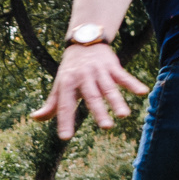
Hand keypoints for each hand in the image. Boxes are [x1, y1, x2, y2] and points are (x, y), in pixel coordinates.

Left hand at [30, 42, 147, 139]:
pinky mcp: (112, 66)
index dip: (65, 121)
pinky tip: (142, 92)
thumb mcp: (59, 85)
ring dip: (117, 101)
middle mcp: (83, 78)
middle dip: (99, 112)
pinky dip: (133, 83)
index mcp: (67, 84)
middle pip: (92, 97)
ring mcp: (98, 71)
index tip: (65, 137)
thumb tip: (36, 118)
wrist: (83, 41)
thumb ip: (51, 104)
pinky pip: (123, 76)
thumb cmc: (70, 70)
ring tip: (124, 115)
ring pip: (108, 88)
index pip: (65, 106)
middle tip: (106, 128)